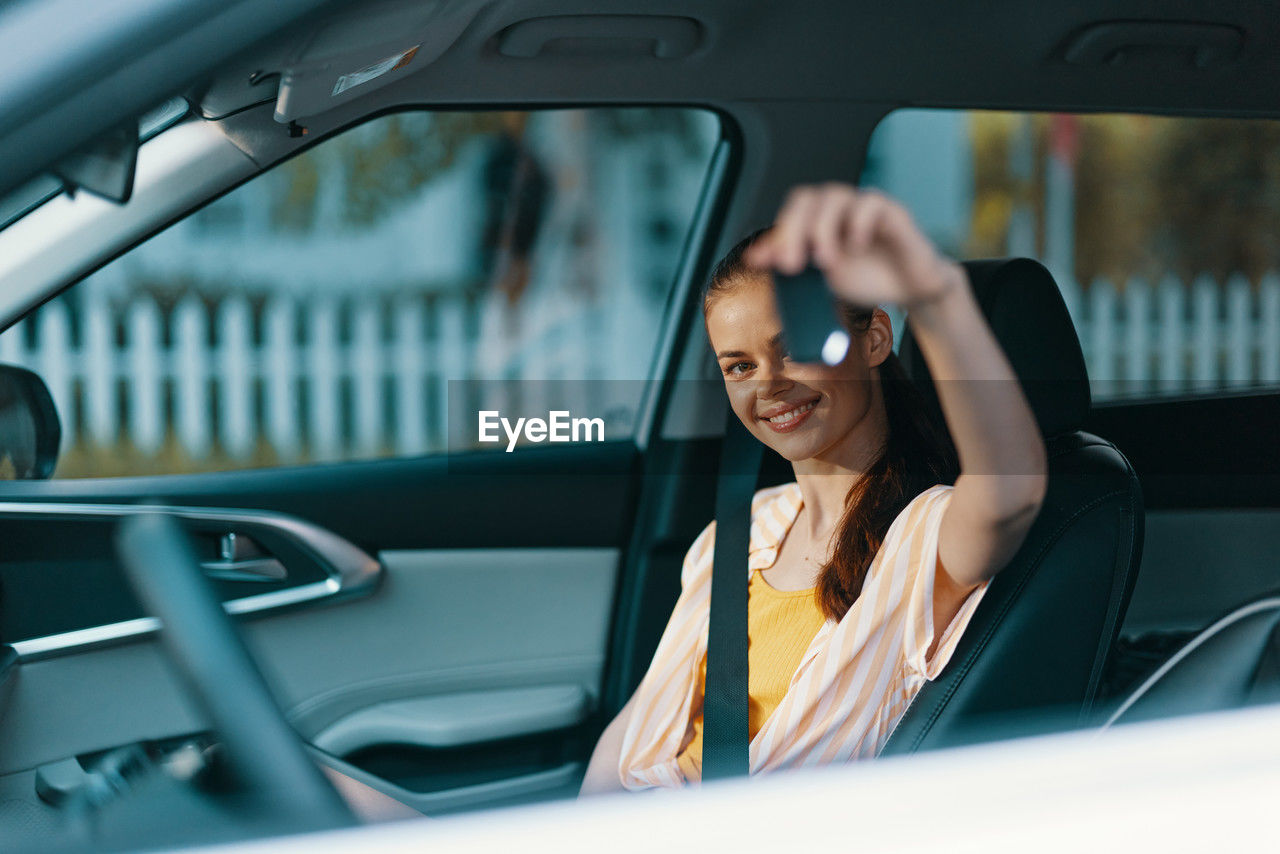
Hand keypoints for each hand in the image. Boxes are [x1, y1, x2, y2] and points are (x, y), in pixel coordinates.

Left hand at [744, 183, 964, 309]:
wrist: (909, 289)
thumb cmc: (867, 277)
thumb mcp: (821, 275)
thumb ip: (790, 261)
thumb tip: (753, 256)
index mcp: (821, 219)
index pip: (793, 209)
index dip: (780, 232)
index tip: (770, 263)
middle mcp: (840, 208)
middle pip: (809, 198)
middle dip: (794, 231)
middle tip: (793, 265)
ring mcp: (865, 206)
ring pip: (836, 197)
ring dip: (823, 230)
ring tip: (826, 262)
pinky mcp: (892, 212)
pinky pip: (871, 203)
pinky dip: (858, 223)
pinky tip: (856, 246)